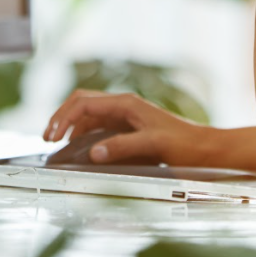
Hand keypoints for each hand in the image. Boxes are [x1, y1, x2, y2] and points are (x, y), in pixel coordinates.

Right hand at [42, 90, 212, 165]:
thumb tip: (93, 153)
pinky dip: (85, 135)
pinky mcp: (130, 129)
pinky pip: (100, 127)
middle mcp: (124, 106)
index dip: (63, 118)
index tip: (52, 137)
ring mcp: (126, 117)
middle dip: (62, 118)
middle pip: (82, 104)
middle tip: (48, 139)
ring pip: (89, 116)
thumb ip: (122, 147)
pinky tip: (81, 149)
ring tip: (60, 145)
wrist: (207, 149)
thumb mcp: (153, 145)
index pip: (83, 103)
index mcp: (126, 104)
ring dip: (72, 127)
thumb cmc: (185, 145)